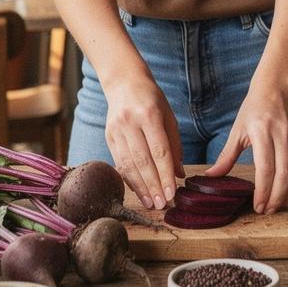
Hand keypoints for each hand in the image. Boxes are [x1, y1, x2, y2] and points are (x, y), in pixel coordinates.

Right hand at [103, 73, 183, 209]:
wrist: (124, 81)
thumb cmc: (152, 99)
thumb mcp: (168, 116)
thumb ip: (174, 145)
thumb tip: (179, 174)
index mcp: (149, 114)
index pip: (160, 151)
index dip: (166, 175)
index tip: (173, 193)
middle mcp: (130, 122)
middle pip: (143, 161)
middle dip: (154, 186)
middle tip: (163, 205)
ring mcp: (116, 129)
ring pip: (128, 164)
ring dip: (140, 187)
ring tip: (151, 203)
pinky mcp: (108, 136)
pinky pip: (119, 162)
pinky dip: (129, 179)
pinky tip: (138, 191)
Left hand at [205, 83, 287, 213]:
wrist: (277, 88)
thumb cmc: (254, 108)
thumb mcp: (237, 130)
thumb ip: (227, 156)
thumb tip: (211, 176)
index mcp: (262, 131)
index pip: (266, 167)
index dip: (263, 190)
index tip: (257, 205)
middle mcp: (282, 134)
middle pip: (284, 173)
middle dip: (276, 197)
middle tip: (267, 210)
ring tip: (279, 205)